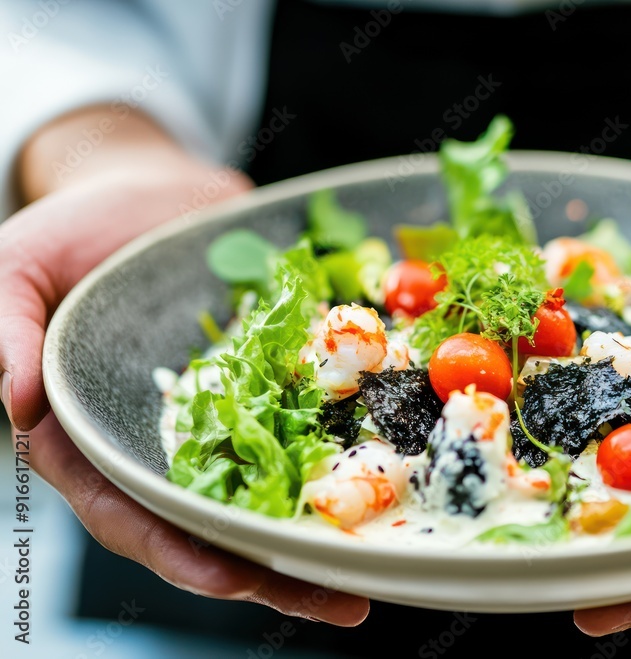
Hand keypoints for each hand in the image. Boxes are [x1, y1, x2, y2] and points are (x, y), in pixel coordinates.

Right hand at [0, 130, 369, 624]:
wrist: (154, 191)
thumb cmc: (76, 231)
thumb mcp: (19, 264)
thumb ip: (5, 325)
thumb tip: (17, 399)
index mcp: (95, 437)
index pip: (128, 512)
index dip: (176, 551)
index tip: (229, 576)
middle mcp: (165, 442)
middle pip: (213, 524)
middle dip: (270, 570)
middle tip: (337, 599)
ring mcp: (226, 417)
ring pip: (269, 491)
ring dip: (316, 536)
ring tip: (372, 570)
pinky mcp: (273, 385)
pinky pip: (308, 428)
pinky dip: (343, 458)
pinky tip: (390, 484)